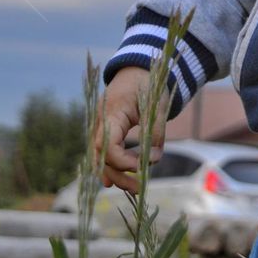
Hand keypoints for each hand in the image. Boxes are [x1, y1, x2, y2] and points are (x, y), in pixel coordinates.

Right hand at [93, 67, 170, 194]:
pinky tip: (114, 180)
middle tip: (139, 189)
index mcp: (112, 113)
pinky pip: (102, 151)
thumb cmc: (148, 83)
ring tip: (133, 188)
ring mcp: (100, 125)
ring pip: (100, 156)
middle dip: (119, 175)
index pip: (108, 147)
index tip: (144, 164)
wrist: (137, 68)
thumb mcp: (157, 105)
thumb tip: (152, 159)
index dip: (124, 161)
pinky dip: (109, 165)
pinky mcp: (105, 128)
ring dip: (115, 174)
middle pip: (102, 157)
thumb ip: (154, 132)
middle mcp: (101, 121)